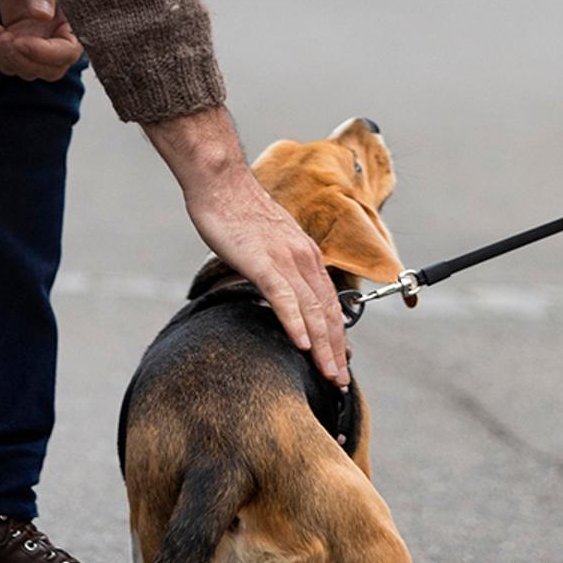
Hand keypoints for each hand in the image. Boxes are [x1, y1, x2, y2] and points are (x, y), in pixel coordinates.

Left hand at [0, 0, 83, 83]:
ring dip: (6, 58)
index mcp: (76, 16)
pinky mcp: (18, 35)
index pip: (68, 52)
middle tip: (3, 37)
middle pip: (48, 70)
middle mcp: (59, 31)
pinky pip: (9, 59)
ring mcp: (38, 36)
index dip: (45, 54)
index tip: (19, 41)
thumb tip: (41, 15)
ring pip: (26, 69)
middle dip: (23, 59)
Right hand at [146, 107, 349, 386]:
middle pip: (327, 311)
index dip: (338, 334)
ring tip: (329, 374)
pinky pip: (283, 296)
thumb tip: (282, 289)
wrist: (221, 181)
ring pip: (311, 309)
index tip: (342, 361)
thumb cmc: (238, 211)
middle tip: (341, 381)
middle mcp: (303, 257)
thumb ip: (280, 265)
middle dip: (336, 349)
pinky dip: (295, 322)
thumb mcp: (269, 240)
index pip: (329, 302)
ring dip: (323, 346)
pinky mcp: (262, 260)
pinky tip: (301, 344)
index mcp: (305, 254)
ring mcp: (284, 258)